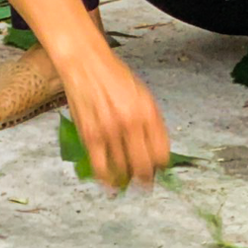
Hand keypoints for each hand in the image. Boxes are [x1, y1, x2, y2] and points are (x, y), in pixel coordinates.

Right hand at [63, 48, 169, 190]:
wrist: (85, 64)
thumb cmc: (114, 77)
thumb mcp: (143, 95)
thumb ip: (152, 122)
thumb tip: (156, 151)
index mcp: (149, 114)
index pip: (162, 154)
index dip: (160, 166)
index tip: (156, 169)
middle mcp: (132, 124)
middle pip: (144, 166)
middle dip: (145, 178)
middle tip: (142, 182)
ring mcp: (110, 131)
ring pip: (123, 170)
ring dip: (126, 178)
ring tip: (125, 179)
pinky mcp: (90, 136)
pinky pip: (101, 167)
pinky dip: (106, 179)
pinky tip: (108, 183)